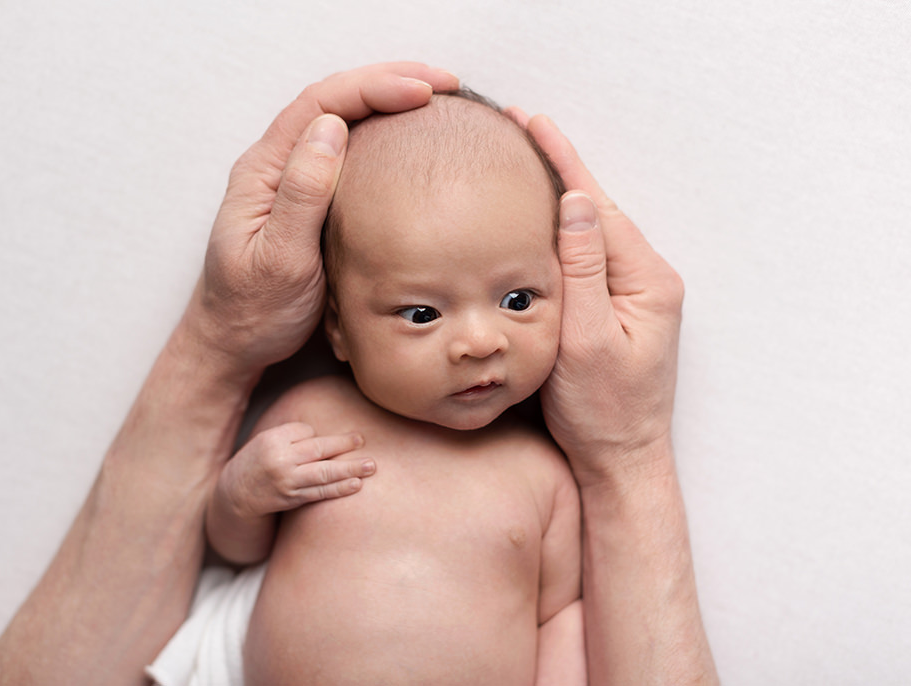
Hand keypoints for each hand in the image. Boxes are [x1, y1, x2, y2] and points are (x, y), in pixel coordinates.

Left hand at [185, 63, 459, 375]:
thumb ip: (302, 194)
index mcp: (263, 172)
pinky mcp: (309, 204)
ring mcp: (292, 184)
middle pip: (333, 102)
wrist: (234, 347)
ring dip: (386, 102)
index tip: (422, 89)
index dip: (373, 87)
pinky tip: (407, 141)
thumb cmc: (252, 312)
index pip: (320, 105)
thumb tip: (332, 128)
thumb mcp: (279, 259)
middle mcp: (276, 168)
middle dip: (388, 82)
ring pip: (342, 123)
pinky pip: (347, 155)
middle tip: (445, 82)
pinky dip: (380, 137)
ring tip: (433, 97)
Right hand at [214, 422, 374, 516]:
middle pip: (318, 450)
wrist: (236, 494)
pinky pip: (320, 492)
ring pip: (323, 474)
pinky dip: (339, 488)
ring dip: (350, 470)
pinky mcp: (293, 499)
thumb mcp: (267, 440)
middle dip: (343, 445)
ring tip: (371, 466)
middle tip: (363, 440)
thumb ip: (294, 435)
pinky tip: (356, 484)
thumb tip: (327, 437)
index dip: (317, 434)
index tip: (324, 437)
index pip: (305, 432)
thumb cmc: (258, 460)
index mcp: (272, 440)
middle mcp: (280, 461)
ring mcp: (288, 482)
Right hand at [528, 114, 684, 483]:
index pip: (597, 207)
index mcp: (646, 281)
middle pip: (597, 211)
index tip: (534, 122)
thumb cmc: (602, 411)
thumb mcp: (585, 339)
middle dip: (561, 168)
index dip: (563, 162)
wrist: (620, 459)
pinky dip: (564, 232)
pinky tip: (544, 220)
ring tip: (529, 161)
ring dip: (561, 196)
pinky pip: (590, 258)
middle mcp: (648, 279)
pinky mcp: (620, 309)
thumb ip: (582, 269)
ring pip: (593, 233)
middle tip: (523, 129)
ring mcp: (636, 295)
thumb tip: (575, 202)